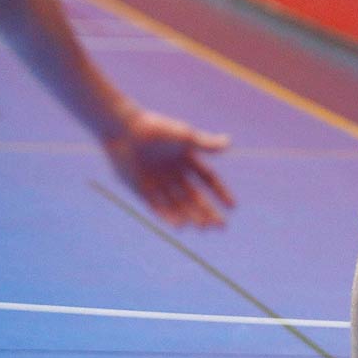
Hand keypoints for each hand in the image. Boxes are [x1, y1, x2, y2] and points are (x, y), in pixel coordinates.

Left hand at [105, 109, 234, 227]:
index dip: (220, 193)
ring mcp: (159, 182)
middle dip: (208, 211)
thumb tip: (229, 143)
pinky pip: (158, 207)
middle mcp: (174, 173)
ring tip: (203, 228)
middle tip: (220, 227)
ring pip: (178, 204)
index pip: (208, 179)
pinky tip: (180, 226)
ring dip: (191, 217)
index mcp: (187, 158)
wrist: (124, 131)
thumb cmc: (156, 129)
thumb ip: (205, 143)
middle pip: (195, 197)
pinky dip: (169, 217)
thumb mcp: (184, 136)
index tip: (233, 207)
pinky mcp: (142, 190)